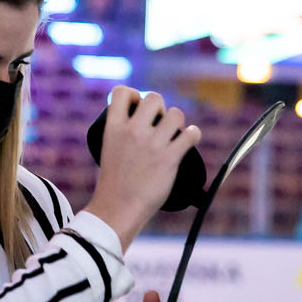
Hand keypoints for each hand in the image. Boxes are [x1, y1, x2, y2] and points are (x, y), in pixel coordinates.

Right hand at [83, 88, 201, 247]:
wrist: (118, 209)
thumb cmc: (113, 184)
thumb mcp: (108, 150)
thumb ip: (120, 134)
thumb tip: (138, 122)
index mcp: (113, 128)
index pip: (122, 92)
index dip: (134, 94)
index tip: (137, 106)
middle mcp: (133, 131)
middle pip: (154, 98)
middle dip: (160, 107)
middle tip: (159, 123)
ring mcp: (152, 144)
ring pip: (176, 114)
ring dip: (178, 122)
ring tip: (174, 134)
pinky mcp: (169, 158)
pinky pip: (190, 134)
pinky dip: (193, 134)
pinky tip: (190, 138)